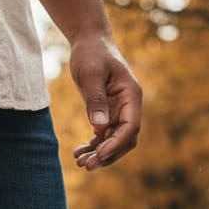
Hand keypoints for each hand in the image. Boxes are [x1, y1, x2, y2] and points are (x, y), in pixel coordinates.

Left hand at [69, 34, 141, 171]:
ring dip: (98, 154)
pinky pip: (102, 136)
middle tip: (87, 166)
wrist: (88, 42)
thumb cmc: (91, 53)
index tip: (100, 154)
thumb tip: (99, 128)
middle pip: (124, 139)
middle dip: (107, 155)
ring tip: (80, 163)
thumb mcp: (91, 75)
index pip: (131, 127)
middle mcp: (128, 106)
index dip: (116, 144)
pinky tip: (78, 153)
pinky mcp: (106, 113)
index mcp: (131, 96)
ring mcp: (118, 111)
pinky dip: (92, 146)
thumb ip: (96, 100)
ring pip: (112, 141)